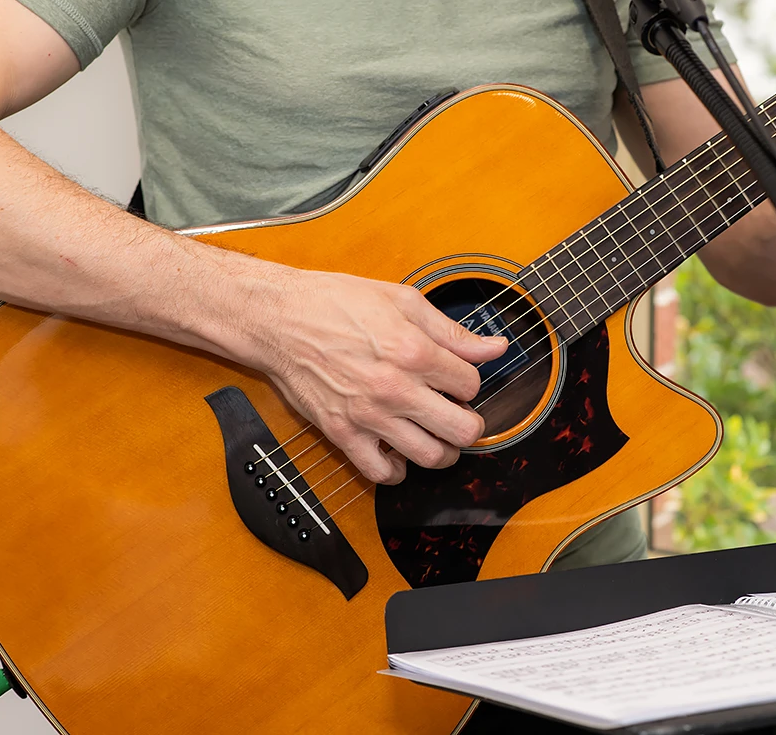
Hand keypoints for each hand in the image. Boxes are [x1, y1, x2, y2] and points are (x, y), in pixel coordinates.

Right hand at [253, 270, 507, 483]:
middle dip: (469, 423)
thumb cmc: (336, 303)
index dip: (469, 382)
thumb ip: (452, 332)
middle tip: (458, 414)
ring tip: (434, 434)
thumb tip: (496, 348)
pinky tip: (397, 449)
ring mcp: (369, 416)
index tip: (455, 378)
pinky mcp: (343, 434)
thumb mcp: (402, 301)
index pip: (472, 385)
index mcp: (415, 352)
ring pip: (430, 457)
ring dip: (442, 450)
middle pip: (463, 429)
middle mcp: (396, 388)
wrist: (279, 319)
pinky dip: (397, 469)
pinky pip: (381, 473)